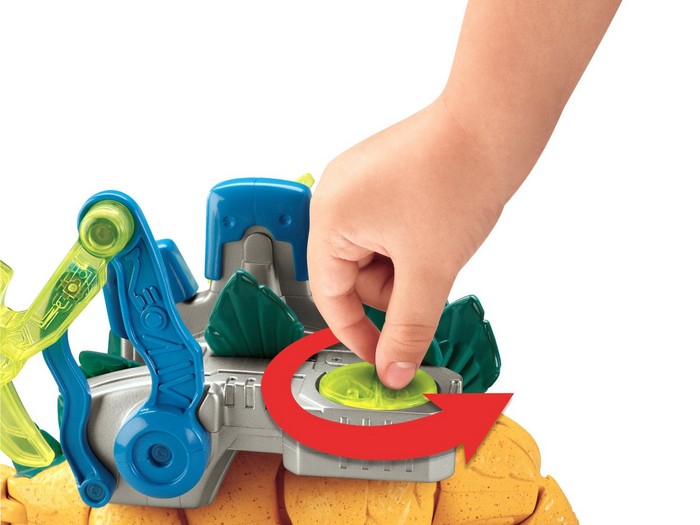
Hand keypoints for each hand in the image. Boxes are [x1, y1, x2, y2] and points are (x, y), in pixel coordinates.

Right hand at [308, 98, 505, 388]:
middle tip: (430, 283)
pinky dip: (411, 245)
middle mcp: (336, 195)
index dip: (358, 335)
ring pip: (375, 256)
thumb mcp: (429, 271)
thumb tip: (394, 369)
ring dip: (408, 267)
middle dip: (396, 290)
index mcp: (329, 216)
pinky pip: (387, 231)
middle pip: (354, 277)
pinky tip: (437, 232)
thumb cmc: (458, 175)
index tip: (384, 358)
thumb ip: (407, 330)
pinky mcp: (383, 176)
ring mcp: (359, 182)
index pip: (330, 297)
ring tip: (439, 247)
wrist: (494, 124)